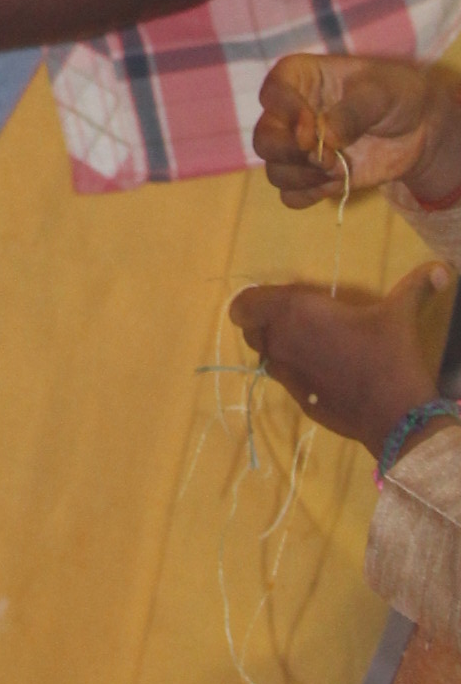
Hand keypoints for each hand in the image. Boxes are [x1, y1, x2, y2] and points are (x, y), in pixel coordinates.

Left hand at [230, 265, 455, 455]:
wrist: (395, 415)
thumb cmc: (389, 355)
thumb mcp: (400, 313)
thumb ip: (415, 285)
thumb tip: (442, 268)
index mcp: (294, 311)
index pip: (243, 304)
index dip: (253, 301)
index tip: (276, 300)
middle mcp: (281, 341)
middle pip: (250, 329)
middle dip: (265, 322)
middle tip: (296, 320)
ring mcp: (286, 374)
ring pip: (265, 354)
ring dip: (278, 347)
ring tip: (312, 344)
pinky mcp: (298, 398)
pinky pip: (284, 379)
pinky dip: (296, 372)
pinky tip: (325, 371)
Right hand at [253, 53, 460, 207]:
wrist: (417, 127)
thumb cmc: (394, 94)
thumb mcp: (381, 93)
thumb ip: (352, 113)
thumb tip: (326, 140)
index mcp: (300, 78)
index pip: (273, 92)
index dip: (286, 113)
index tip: (313, 132)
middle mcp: (290, 113)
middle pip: (264, 139)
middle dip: (291, 154)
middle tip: (328, 159)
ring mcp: (298, 147)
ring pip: (274, 170)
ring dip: (304, 178)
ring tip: (338, 172)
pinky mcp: (310, 176)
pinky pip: (290, 195)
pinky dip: (308, 195)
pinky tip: (334, 185)